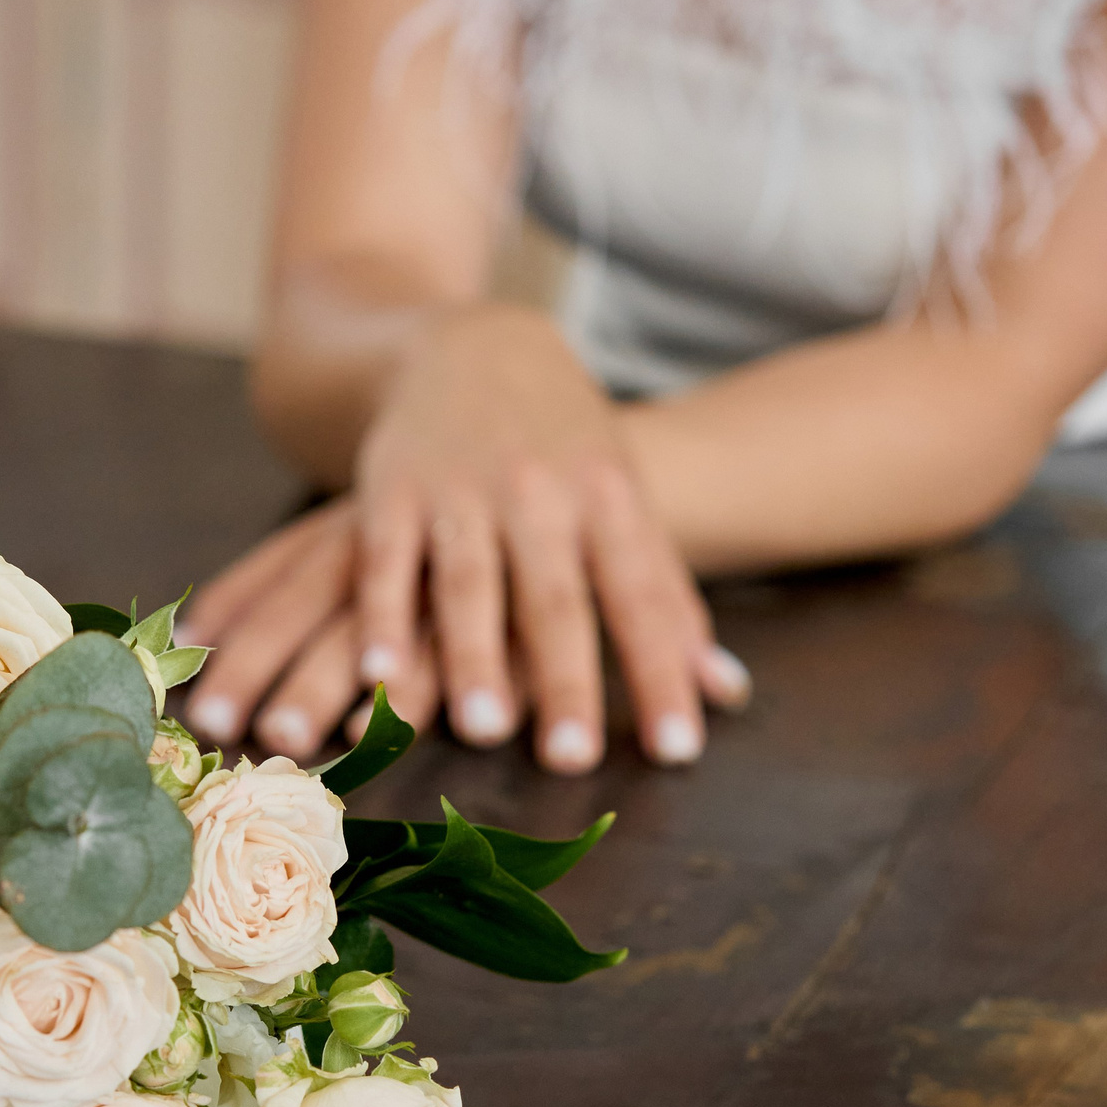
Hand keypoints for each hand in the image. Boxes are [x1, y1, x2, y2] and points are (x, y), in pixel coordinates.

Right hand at [184, 303, 747, 768]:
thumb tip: (729, 694)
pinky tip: (378, 676)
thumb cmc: (566, 448)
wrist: (476, 345)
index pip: (644, 598)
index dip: (661, 673)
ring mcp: (462, 490)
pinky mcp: (391, 488)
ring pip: (469, 583)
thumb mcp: (626, 504)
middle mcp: (540, 494)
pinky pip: (387, 561)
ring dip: (473, 658)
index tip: (678, 750)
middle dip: (566, 680)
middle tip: (573, 761)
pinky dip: (380, 617)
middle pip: (556, 599)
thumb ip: (669, 602)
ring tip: (483, 732)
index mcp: (609, 500)